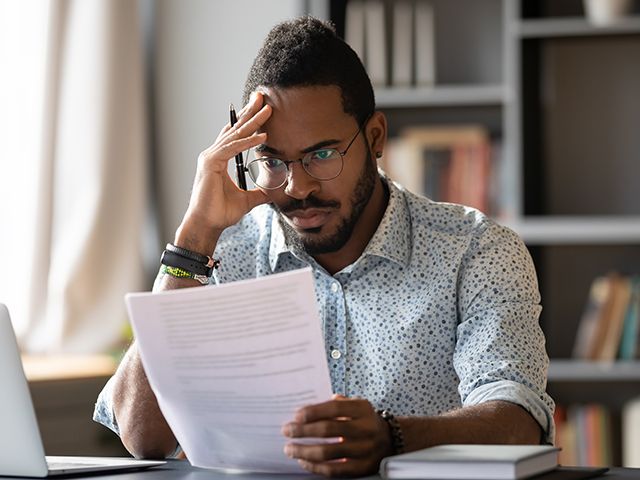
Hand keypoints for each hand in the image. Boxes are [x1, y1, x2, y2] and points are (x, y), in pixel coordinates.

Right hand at [174, 92, 272, 252]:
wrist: (207, 224)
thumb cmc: (220, 212)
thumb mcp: (247, 200)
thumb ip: (259, 192)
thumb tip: (273, 191)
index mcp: (219, 159)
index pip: (236, 135)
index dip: (248, 121)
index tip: (260, 108)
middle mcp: (213, 154)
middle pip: (235, 129)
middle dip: (250, 112)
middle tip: (262, 97)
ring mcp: (210, 157)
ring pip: (236, 135)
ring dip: (253, 122)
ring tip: (267, 110)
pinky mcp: (211, 163)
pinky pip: (233, 149)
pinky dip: (248, 142)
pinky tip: (262, 136)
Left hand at [282, 394, 393, 477]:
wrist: (389, 439)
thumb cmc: (364, 420)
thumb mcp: (355, 405)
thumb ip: (335, 404)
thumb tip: (308, 407)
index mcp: (362, 409)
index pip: (335, 408)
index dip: (314, 412)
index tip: (297, 415)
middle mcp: (366, 428)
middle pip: (329, 430)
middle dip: (303, 431)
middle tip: (287, 430)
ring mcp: (365, 449)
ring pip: (328, 452)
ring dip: (304, 451)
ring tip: (290, 449)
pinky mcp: (362, 467)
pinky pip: (335, 470)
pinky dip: (316, 466)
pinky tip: (304, 461)